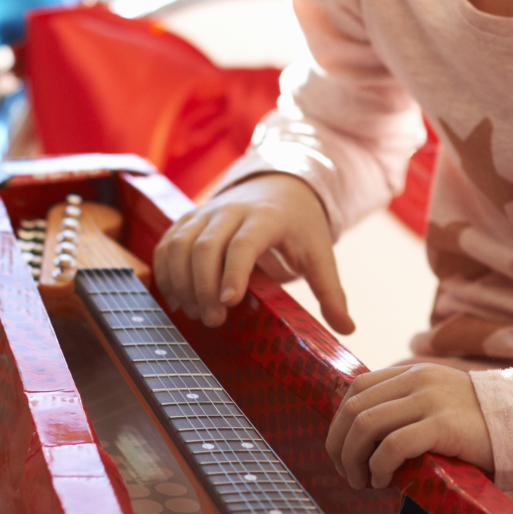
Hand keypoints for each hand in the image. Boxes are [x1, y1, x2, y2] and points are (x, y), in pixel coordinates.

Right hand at [153, 173, 351, 332]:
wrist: (279, 185)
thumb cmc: (299, 226)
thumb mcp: (320, 253)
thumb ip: (330, 291)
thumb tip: (347, 328)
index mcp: (267, 217)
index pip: (244, 243)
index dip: (233, 271)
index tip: (230, 302)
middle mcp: (230, 210)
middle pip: (205, 246)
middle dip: (204, 286)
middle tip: (214, 320)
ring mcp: (205, 213)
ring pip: (180, 245)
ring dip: (181, 283)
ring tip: (197, 314)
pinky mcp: (188, 220)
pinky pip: (166, 245)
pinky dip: (165, 273)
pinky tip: (178, 300)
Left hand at [326, 362, 493, 488]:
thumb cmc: (483, 426)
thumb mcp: (441, 403)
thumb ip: (410, 408)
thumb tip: (368, 439)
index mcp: (414, 372)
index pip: (357, 387)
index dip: (340, 421)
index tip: (343, 449)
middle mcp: (417, 380)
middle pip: (354, 407)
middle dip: (339, 445)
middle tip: (347, 472)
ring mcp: (430, 401)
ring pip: (365, 424)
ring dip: (353, 459)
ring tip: (361, 481)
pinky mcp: (442, 425)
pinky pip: (392, 445)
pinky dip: (378, 466)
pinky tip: (384, 480)